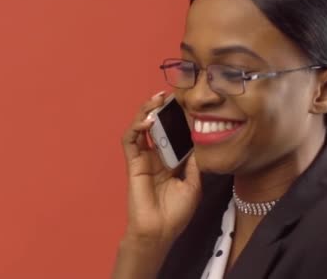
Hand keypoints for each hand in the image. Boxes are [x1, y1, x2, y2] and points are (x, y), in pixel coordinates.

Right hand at [121, 91, 201, 246]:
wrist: (160, 231)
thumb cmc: (176, 212)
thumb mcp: (193, 184)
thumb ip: (193, 161)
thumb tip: (197, 140)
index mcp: (171, 160)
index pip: (172, 132)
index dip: (177, 117)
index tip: (185, 102)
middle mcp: (156, 156)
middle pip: (156, 125)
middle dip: (161, 108)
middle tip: (170, 95)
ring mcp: (143, 158)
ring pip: (140, 127)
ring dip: (146, 112)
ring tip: (156, 101)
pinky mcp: (133, 163)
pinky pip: (130, 140)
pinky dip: (136, 127)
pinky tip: (147, 121)